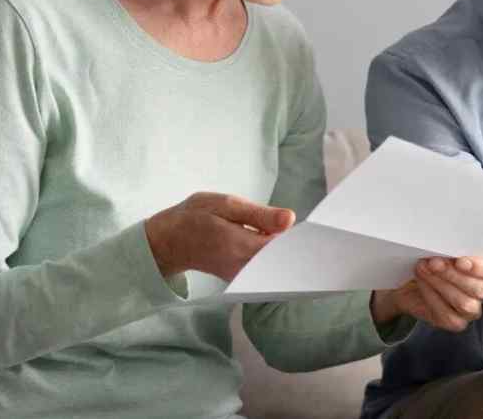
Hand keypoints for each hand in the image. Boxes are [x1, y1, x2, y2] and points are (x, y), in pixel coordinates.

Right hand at [144, 192, 294, 280]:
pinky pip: (265, 269)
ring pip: (275, 266)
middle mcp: (243, 267)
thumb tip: (290, 219)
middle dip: (296, 247)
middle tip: (309, 233)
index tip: (313, 231)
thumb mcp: (225, 205)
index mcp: (239, 245)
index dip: (300, 240)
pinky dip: (274, 257)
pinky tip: (277, 243)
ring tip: (292, 236)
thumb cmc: (196, 217)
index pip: (282, 250)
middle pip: (282, 262)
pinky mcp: (242, 278)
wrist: (169, 241)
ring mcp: (242, 276)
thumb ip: (259, 214)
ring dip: (285, 252)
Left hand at [371, 255, 482, 331]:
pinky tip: (422, 282)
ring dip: (441, 284)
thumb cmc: (436, 256)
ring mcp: (472, 309)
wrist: (413, 275)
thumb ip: (454, 246)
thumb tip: (449, 245)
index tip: (460, 261)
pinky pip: (448, 315)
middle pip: (479, 289)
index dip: (480, 267)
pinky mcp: (456, 322)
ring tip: (423, 268)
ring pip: (465, 303)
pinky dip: (432, 296)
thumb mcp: (447, 246)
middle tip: (434, 262)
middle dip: (454, 275)